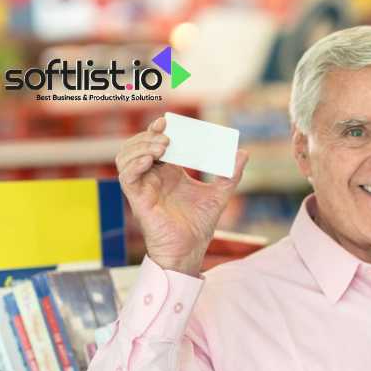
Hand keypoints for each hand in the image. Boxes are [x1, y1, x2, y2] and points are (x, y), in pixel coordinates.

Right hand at [115, 116, 248, 275]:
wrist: (190, 250)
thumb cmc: (199, 225)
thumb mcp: (219, 195)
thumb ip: (230, 174)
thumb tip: (244, 153)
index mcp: (169, 172)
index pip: (156, 142)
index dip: (158, 129)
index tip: (168, 120)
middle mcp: (153, 176)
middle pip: (139, 145)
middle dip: (149, 135)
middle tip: (167, 135)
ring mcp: (143, 187)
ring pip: (126, 156)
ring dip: (140, 146)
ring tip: (162, 147)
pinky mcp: (138, 199)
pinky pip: (126, 177)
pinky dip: (134, 165)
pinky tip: (150, 161)